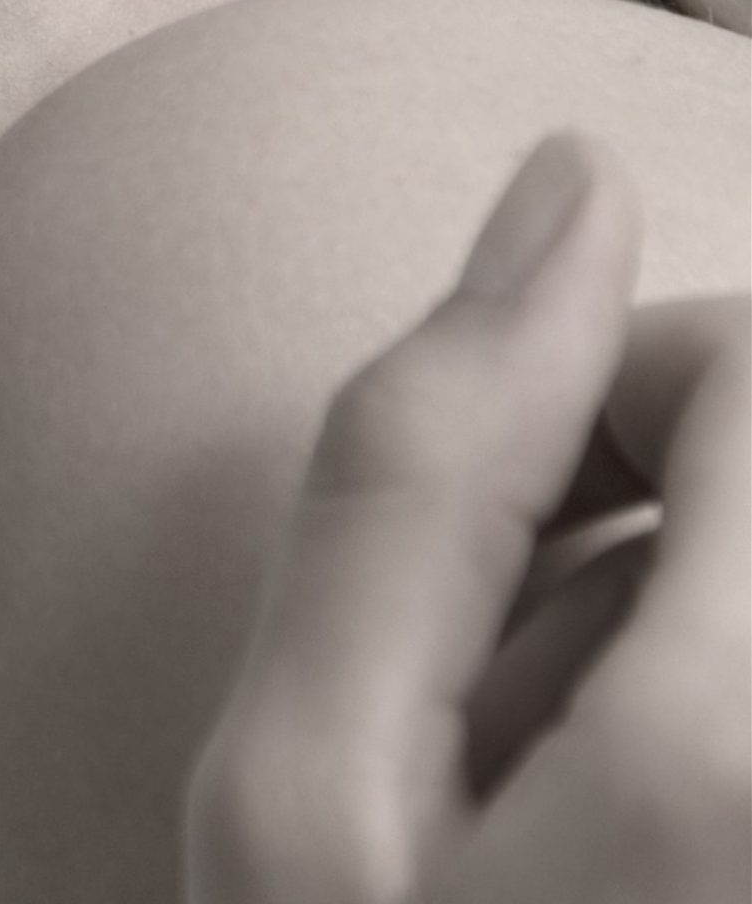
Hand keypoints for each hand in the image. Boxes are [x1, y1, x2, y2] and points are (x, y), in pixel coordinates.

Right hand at [181, 128, 748, 902]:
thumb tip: (575, 175)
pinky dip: (689, 708)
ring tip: (538, 792)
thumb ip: (423, 468)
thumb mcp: (302, 796)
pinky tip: (603, 835)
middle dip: (642, 502)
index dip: (609, 387)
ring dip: (660, 621)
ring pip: (751, 563)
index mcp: (741, 756)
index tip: (499, 526)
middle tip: (504, 661)